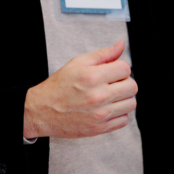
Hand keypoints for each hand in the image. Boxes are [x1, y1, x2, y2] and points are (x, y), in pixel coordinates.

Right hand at [23, 40, 137, 138]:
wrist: (41, 111)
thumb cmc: (59, 86)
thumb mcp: (78, 63)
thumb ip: (103, 54)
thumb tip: (121, 44)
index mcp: (93, 77)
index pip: (125, 68)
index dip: (120, 68)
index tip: (112, 72)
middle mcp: (98, 96)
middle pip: (132, 86)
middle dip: (124, 82)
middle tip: (112, 84)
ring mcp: (100, 114)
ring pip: (131, 103)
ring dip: (124, 99)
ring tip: (111, 96)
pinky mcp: (99, 128)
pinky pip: (124, 120)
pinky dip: (119, 114)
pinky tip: (108, 109)